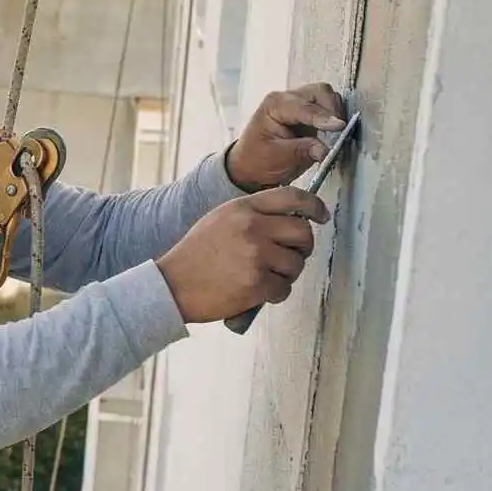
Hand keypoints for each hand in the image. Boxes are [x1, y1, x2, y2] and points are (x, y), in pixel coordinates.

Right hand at [156, 188, 329, 322]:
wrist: (170, 286)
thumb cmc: (195, 257)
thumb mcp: (219, 221)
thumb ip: (252, 215)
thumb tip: (291, 219)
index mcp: (241, 208)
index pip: (291, 196)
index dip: (314, 205)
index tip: (321, 215)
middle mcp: (251, 227)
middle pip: (302, 231)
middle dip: (302, 247)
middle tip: (291, 256)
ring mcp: (255, 255)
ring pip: (296, 263)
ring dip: (287, 274)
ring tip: (266, 277)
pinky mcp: (256, 282)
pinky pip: (284, 288)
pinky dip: (275, 294)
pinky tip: (257, 292)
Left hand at [225, 83, 346, 190]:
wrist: (251, 168)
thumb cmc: (257, 161)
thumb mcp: (277, 158)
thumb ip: (302, 151)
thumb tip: (326, 149)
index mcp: (274, 105)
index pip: (303, 107)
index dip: (322, 117)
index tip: (338, 126)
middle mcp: (288, 99)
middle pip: (320, 92)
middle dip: (333, 109)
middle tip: (340, 130)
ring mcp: (301, 104)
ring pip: (328, 98)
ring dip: (336, 114)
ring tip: (337, 134)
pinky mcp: (311, 114)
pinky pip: (330, 110)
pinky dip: (336, 119)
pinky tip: (336, 134)